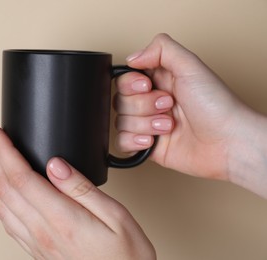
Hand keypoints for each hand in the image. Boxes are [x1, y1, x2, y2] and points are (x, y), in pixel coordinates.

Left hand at [0, 125, 155, 259]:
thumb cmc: (125, 255)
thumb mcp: (115, 215)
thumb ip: (81, 188)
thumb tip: (56, 165)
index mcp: (61, 219)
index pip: (21, 178)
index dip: (4, 152)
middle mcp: (42, 232)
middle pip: (5, 188)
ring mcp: (37, 243)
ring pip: (0, 205)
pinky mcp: (37, 249)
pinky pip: (7, 222)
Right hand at [115, 33, 252, 179]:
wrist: (227, 143)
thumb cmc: (216, 106)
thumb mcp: (191, 66)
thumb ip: (161, 49)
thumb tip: (132, 57)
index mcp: (160, 80)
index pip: (125, 78)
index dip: (131, 84)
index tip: (148, 86)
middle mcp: (152, 101)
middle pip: (120, 100)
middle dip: (144, 105)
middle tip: (169, 105)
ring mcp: (148, 124)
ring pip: (121, 122)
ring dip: (146, 124)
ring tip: (169, 125)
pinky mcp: (148, 146)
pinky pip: (122, 142)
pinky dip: (135, 142)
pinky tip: (154, 140)